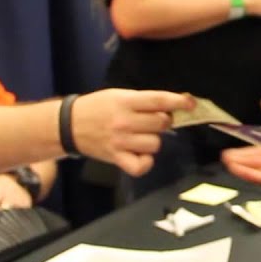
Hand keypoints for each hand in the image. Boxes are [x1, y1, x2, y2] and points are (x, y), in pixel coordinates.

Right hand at [69, 89, 194, 176]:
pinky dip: (145, 162)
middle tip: (150, 121)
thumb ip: (144, 101)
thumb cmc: (98, 107)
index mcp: (125, 101)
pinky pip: (141, 166)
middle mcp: (124, 121)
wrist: (69, 124)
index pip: (158, 101)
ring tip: (140, 137)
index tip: (190, 104)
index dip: (178, 102)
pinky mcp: (116, 158)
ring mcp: (120, 141)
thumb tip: (174, 106)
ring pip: (155, 144)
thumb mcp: (119, 95)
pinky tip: (141, 155)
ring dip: (152, 141)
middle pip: (161, 124)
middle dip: (162, 122)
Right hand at [222, 146, 260, 191]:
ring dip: (242, 168)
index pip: (256, 148)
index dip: (242, 149)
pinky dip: (252, 175)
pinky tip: (241, 172)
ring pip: (256, 170)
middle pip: (253, 160)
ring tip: (228, 164)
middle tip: (224, 158)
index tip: (229, 148)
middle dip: (238, 159)